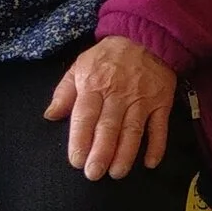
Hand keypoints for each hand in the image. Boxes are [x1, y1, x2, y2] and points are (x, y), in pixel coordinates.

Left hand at [44, 37, 176, 179]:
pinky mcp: (162, 102)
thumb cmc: (108, 56)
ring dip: (126, 153)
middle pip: (108, 126)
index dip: (80, 139)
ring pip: (133, 130)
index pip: (85, 116)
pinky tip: (150, 163)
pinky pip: (160, 126)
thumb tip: (50, 116)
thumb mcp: (80, 66)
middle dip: (101, 152)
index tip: (77, 161)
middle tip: (94, 174)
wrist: (146, 36)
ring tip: (117, 173)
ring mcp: (142, 99)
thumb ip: (64, 92)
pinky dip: (156, 145)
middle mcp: (118, 93)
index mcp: (94, 84)